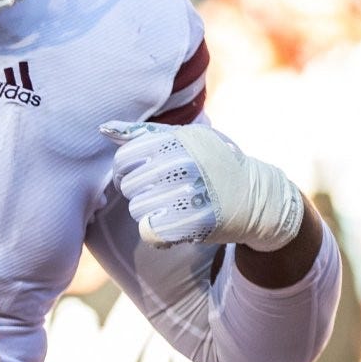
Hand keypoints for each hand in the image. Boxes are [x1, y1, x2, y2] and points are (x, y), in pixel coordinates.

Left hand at [101, 120, 303, 251]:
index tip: (139, 177)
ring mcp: (192, 192)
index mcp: (178, 140)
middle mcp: (185, 163)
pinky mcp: (198, 221)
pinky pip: (152, 232)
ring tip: (169, 207)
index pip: (124, 160)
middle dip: (139, 193)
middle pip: (129, 187)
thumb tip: (104, 129)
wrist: (256, 196)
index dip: (124, 172)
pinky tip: (172, 225)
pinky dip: (157, 233)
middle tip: (159, 194)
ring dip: (148, 213)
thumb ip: (142, 134)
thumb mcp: (185, 139)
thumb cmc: (214, 163)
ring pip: (138, 210)